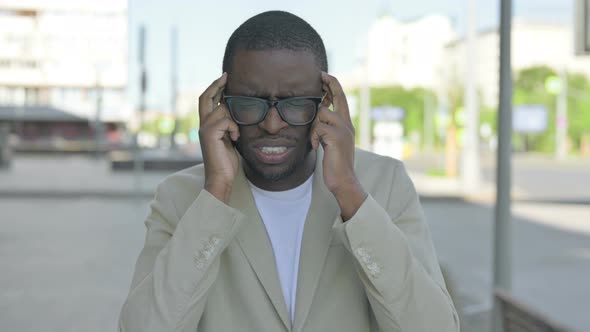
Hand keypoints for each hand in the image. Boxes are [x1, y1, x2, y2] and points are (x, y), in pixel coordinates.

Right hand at [198, 73, 239, 202]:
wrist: (220, 178)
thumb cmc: (227, 162)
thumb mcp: (230, 139)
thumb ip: (229, 125)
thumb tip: (238, 112)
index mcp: (207, 125)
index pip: (207, 100)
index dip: (214, 88)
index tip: (224, 78)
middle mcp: (202, 125)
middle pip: (205, 97)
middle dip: (216, 85)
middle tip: (226, 76)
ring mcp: (204, 128)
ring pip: (222, 109)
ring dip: (234, 119)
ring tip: (236, 134)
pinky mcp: (209, 133)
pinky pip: (226, 120)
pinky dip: (234, 128)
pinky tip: (234, 139)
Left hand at [311, 72, 366, 219]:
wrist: (343, 180)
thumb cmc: (334, 163)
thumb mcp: (331, 142)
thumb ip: (327, 128)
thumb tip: (317, 115)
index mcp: (347, 124)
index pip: (341, 98)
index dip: (333, 85)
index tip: (324, 76)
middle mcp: (348, 124)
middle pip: (337, 97)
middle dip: (329, 84)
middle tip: (320, 75)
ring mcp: (344, 129)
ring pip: (321, 114)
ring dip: (313, 127)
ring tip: (316, 141)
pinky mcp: (336, 137)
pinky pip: (318, 128)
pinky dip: (314, 137)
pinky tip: (317, 147)